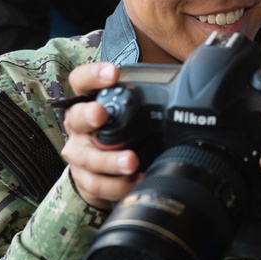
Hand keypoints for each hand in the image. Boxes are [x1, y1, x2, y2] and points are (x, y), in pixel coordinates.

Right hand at [60, 61, 140, 209]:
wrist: (103, 169)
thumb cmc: (121, 132)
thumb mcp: (128, 112)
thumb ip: (144, 99)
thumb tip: (183, 87)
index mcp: (89, 103)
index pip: (82, 81)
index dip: (93, 75)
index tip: (112, 74)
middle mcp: (79, 126)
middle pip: (77, 117)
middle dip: (89, 115)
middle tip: (102, 114)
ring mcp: (79, 153)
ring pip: (87, 157)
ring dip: (109, 160)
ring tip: (131, 162)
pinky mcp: (83, 178)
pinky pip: (96, 184)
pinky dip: (116, 185)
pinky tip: (135, 182)